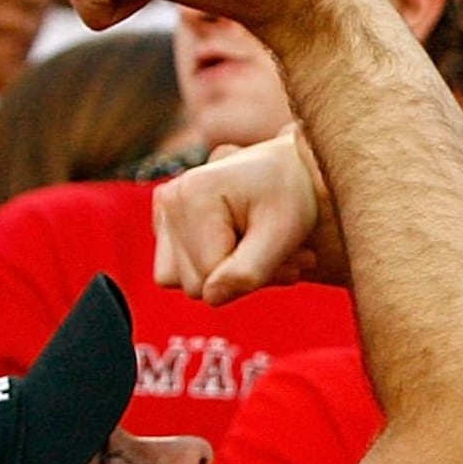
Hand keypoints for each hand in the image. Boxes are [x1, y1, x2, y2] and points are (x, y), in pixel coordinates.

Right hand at [152, 129, 338, 300]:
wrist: (295, 166)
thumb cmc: (294, 195)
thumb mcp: (282, 233)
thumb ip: (247, 271)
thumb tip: (211, 297)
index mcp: (193, 194)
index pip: (209, 277)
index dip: (254, 278)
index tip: (298, 259)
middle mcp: (170, 199)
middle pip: (194, 283)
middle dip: (243, 277)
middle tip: (287, 255)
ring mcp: (165, 210)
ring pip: (184, 281)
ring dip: (228, 276)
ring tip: (268, 251)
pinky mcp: (168, 221)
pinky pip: (179, 270)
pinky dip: (213, 267)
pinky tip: (246, 246)